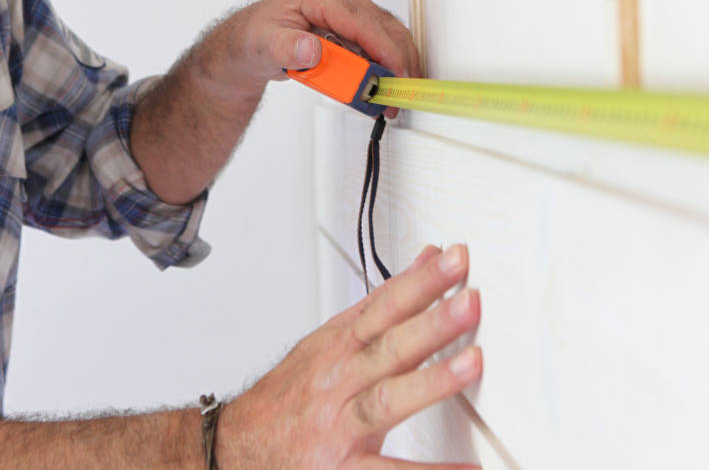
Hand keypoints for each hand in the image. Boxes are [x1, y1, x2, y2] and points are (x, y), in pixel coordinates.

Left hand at [200, 0, 420, 108]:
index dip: (385, 50)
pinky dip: (386, 66)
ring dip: (395, 67)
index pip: (363, 22)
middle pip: (384, 28)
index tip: (396, 75)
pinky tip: (382, 89)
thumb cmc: (254, 38)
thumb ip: (286, 48)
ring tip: (390, 100)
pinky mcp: (354, 24)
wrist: (250, 43)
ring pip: (388, 36)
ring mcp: (350, 9)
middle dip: (397, 63)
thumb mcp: (263, 46)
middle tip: (398, 97)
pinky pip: (379, 44)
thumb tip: (310, 49)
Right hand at [218, 244, 481, 468]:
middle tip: (471, 301)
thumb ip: (382, 303)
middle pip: (388, 347)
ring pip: (386, 401)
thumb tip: (426, 261)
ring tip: (472, 365)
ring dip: (430, 382)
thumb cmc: (287, 396)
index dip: (420, 281)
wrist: (235, 449)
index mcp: (339, 346)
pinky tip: (467, 469)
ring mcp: (340, 426)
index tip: (455, 259)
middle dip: (431, 323)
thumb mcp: (329, 340)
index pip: (384, 305)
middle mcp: (340, 381)